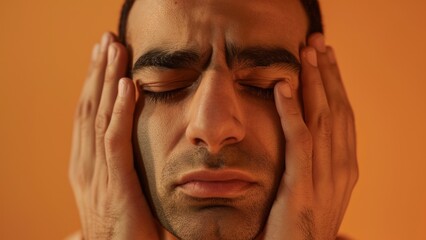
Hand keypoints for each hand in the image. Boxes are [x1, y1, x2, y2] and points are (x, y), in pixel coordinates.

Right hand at [68, 32, 158, 238]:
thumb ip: (120, 168)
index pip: (88, 115)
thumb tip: (130, 147)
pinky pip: (115, 139)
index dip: (95, 83)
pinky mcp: (115, 183)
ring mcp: (96, 173)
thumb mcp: (117, 193)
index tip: (103, 56)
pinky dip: (121, 110)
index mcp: (86, 166)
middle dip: (98, 72)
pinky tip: (127, 85)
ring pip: (99, 115)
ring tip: (114, 48)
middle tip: (106, 40)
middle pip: (89, 107)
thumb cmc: (123, 230)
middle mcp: (85, 164)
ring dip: (107, 80)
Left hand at [263, 33, 357, 239]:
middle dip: (328, 73)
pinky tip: (282, 86)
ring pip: (322, 119)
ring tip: (306, 52)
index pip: (343, 117)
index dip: (336, 84)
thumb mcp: (315, 195)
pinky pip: (299, 141)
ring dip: (314, 82)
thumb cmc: (300, 229)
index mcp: (345, 169)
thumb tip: (318, 153)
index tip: (326, 58)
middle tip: (318, 42)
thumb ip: (318, 172)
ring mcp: (325, 179)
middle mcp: (342, 169)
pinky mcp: (301, 187)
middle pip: (337, 110)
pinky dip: (292, 112)